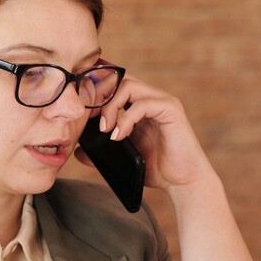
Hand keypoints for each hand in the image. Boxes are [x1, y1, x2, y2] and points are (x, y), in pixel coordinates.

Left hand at [91, 77, 212, 191]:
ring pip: (128, 86)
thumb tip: (78, 150)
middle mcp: (151, 98)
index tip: (82, 115)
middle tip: (90, 120)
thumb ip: (101, 151)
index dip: (95, 95)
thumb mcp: (122, 157)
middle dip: (99, 97)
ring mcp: (162, 102)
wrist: (182, 181)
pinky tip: (118, 136)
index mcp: (139, 105)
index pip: (114, 85)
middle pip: (118, 79)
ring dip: (110, 106)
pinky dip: (126, 119)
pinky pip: (142, 104)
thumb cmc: (156, 168)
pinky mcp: (171, 110)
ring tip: (104, 130)